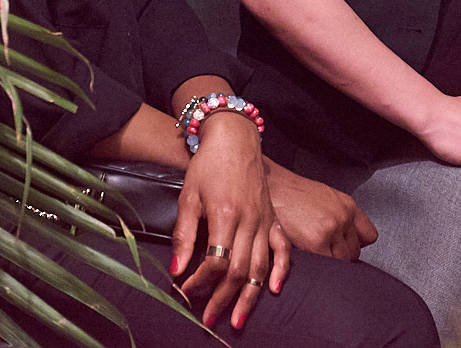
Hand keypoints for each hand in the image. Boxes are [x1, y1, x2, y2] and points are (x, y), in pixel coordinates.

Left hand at [170, 113, 291, 330]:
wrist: (235, 139)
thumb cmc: (208, 166)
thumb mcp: (188, 197)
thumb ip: (183, 235)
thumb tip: (177, 269)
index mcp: (225, 214)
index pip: (216, 262)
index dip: (200, 282)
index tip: (186, 292)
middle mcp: (249, 220)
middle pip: (239, 271)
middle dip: (222, 300)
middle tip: (209, 320)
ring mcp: (265, 220)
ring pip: (261, 267)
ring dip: (249, 297)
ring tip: (237, 319)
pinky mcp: (273, 218)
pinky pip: (283, 249)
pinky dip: (281, 270)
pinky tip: (273, 290)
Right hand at [264, 158, 376, 259]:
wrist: (274, 188)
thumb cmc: (295, 195)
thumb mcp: (326, 198)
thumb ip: (340, 216)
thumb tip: (347, 237)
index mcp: (348, 206)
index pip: (370, 236)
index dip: (358, 245)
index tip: (348, 248)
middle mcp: (343, 216)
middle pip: (355, 252)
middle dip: (341, 256)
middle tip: (325, 254)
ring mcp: (332, 229)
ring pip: (342, 261)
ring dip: (330, 262)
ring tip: (315, 256)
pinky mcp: (317, 241)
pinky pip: (327, 265)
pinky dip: (319, 266)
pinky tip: (308, 258)